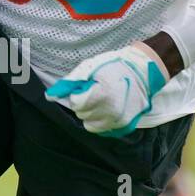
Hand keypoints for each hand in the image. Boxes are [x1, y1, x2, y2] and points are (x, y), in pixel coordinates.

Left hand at [45, 43, 169, 136]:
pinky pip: (101, 128)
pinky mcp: (123, 125)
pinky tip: (107, 109)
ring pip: (90, 124)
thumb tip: (50, 96)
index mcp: (102, 94)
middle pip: (82, 114)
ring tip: (101, 101)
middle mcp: (110, 110)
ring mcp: (117, 120)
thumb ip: (71, 82)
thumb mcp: (91, 68)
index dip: (79, 94)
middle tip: (95, 92)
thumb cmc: (115, 67)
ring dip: (91, 114)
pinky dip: (100, 120)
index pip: (76, 103)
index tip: (88, 87)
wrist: (143, 73)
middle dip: (84, 104)